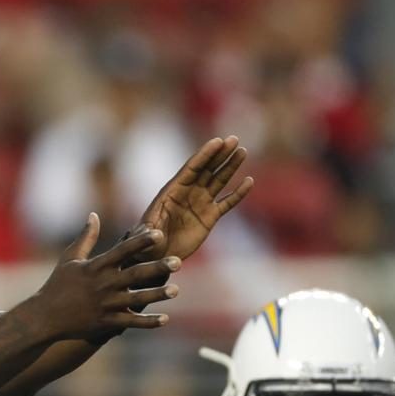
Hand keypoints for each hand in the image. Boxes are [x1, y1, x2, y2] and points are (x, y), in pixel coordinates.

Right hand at [28, 215, 179, 340]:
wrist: (44, 317)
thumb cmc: (57, 285)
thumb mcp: (69, 258)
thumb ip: (86, 237)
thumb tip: (93, 215)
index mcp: (96, 267)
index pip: (122, 251)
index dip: (140, 242)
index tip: (158, 234)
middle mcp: (103, 285)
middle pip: (134, 275)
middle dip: (156, 268)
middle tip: (178, 262)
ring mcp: (105, 305)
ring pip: (136, 299)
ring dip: (156, 295)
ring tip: (176, 290)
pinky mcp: (105, 322)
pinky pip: (130, 322)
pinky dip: (147, 322)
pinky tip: (165, 319)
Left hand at [136, 135, 253, 261]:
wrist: (157, 256)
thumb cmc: (146, 243)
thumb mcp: (145, 236)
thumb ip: (150, 232)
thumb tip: (156, 234)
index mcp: (173, 190)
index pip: (192, 168)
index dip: (204, 154)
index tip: (218, 141)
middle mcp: (189, 192)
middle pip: (207, 168)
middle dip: (220, 154)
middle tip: (233, 139)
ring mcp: (200, 203)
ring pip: (219, 180)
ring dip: (231, 166)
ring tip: (242, 151)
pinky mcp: (210, 217)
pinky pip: (227, 202)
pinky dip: (238, 193)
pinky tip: (249, 182)